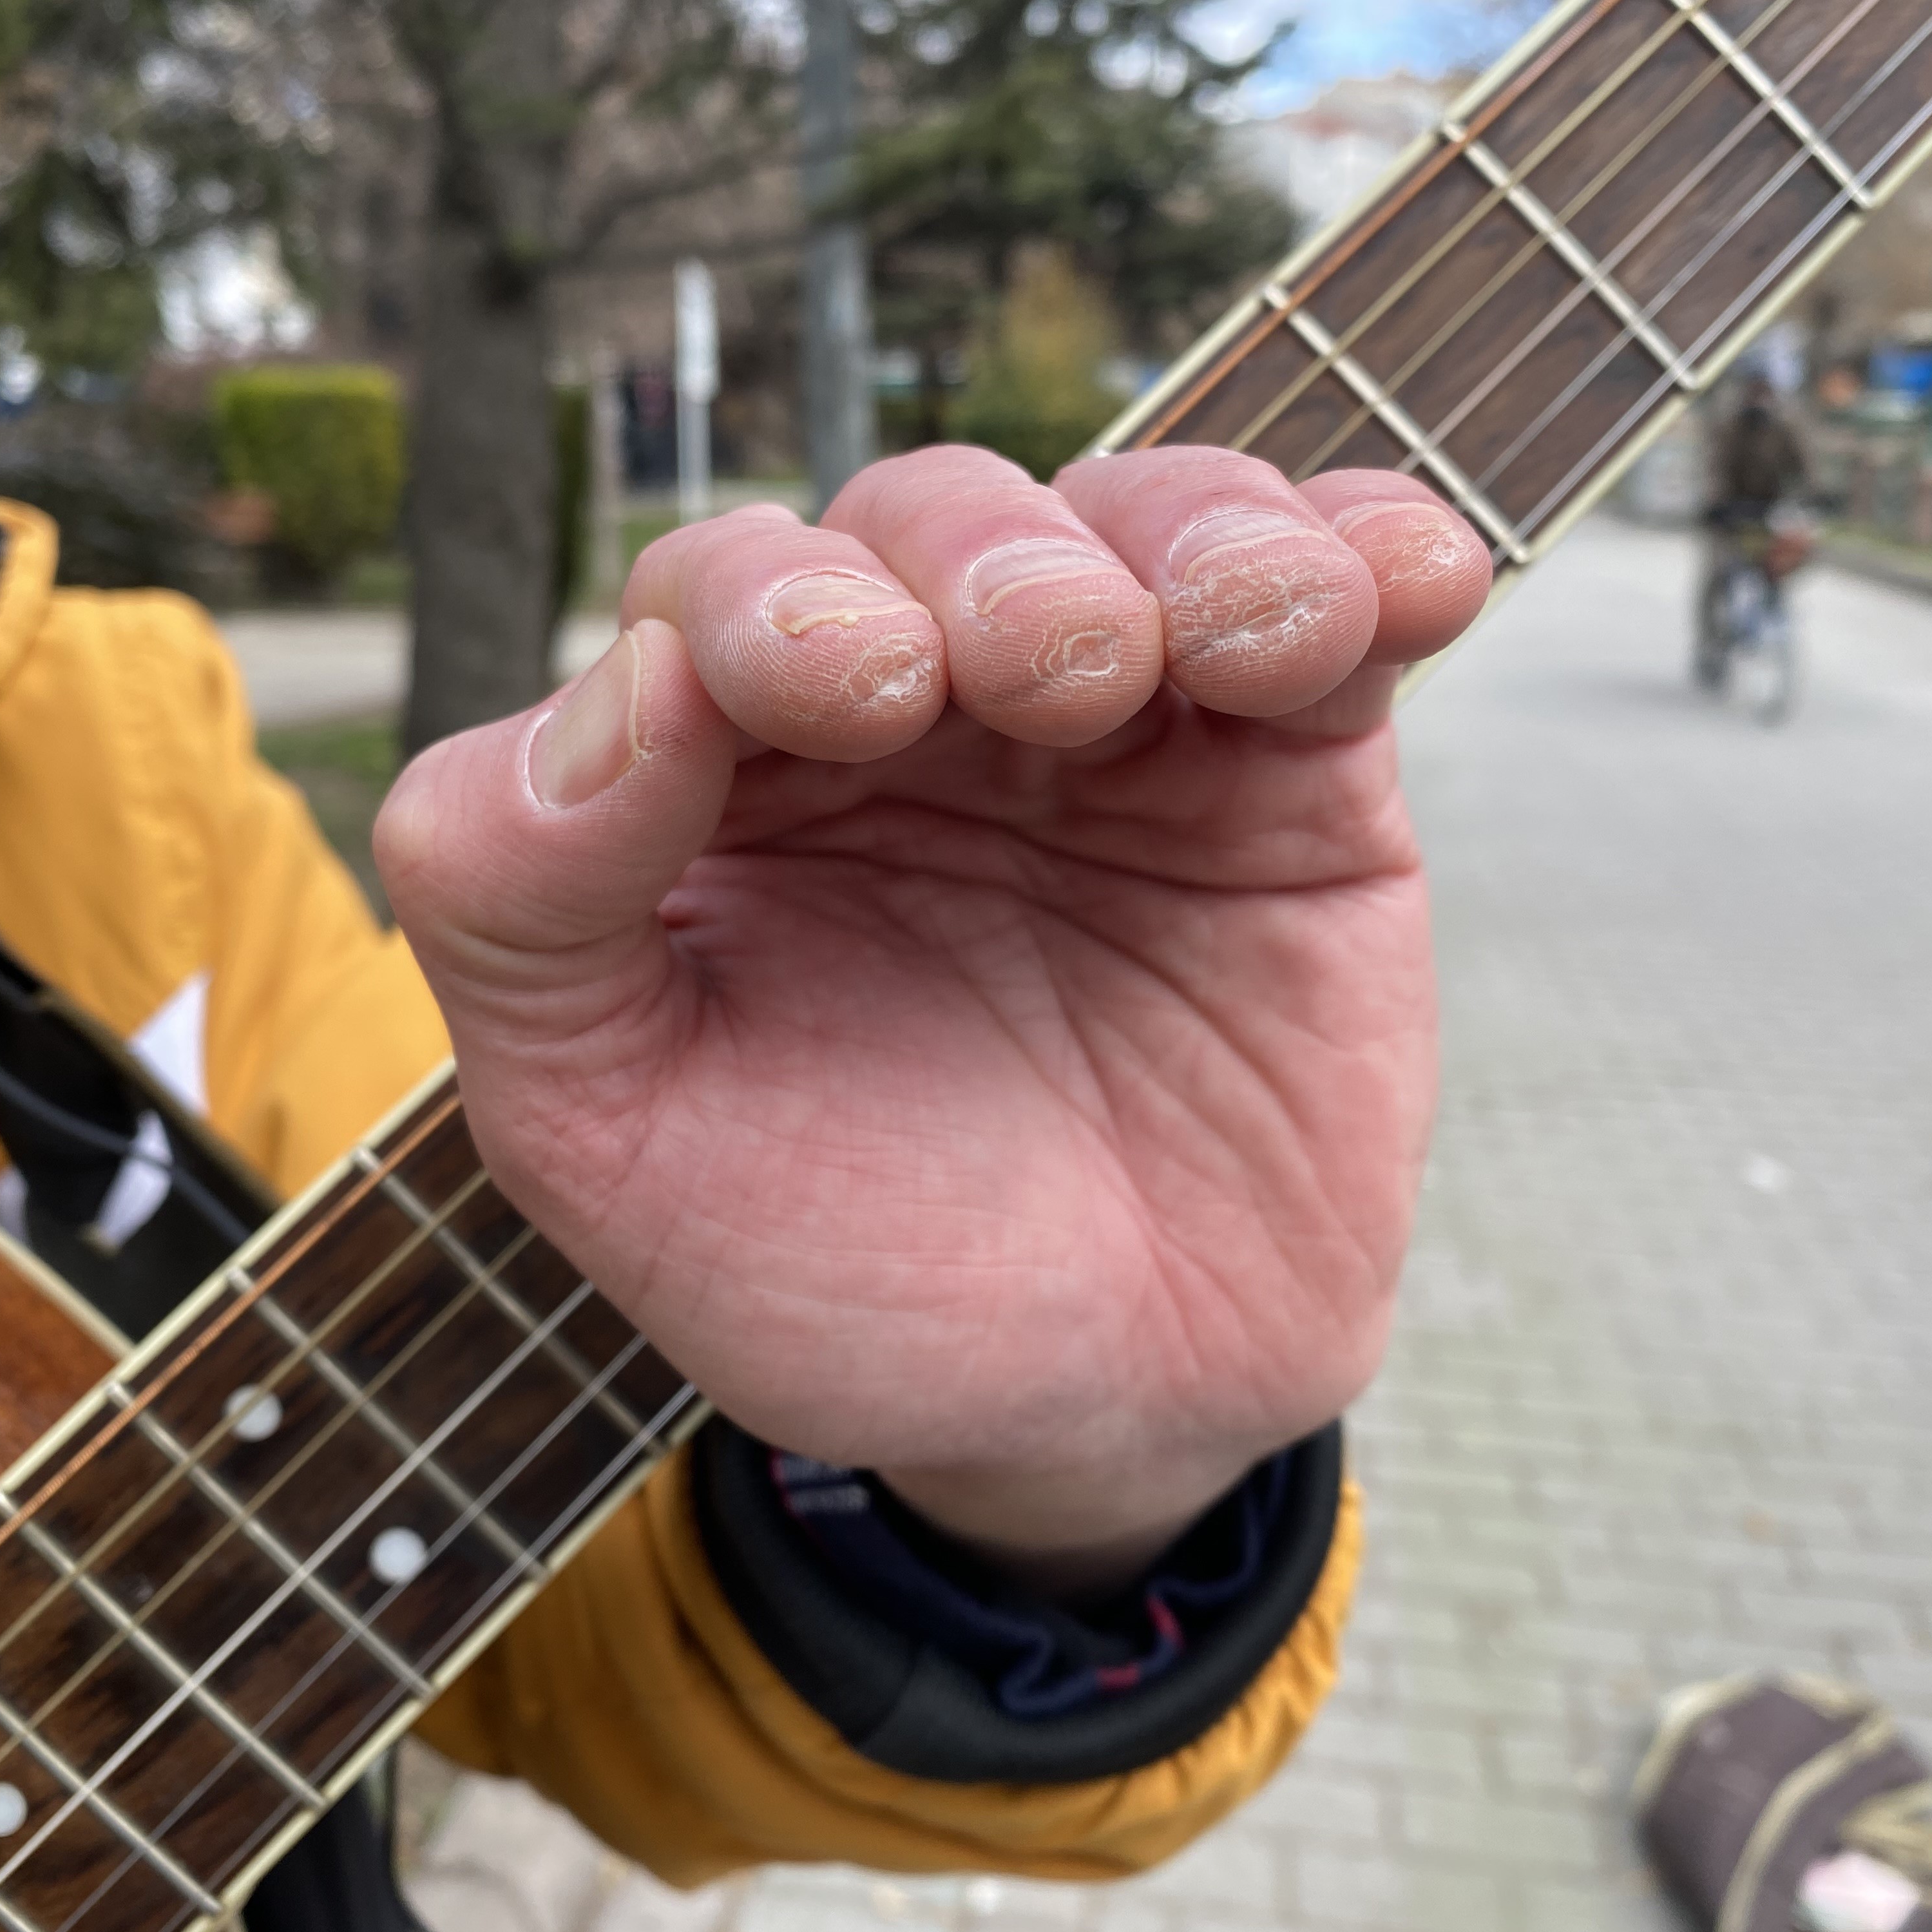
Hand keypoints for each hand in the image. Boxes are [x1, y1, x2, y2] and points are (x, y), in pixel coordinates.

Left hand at [376, 445, 1489, 1595]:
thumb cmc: (833, 1269)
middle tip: (1048, 670)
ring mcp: (1113, 726)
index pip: (721, 596)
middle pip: (932, 523)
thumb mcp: (610, 1136)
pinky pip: (1334, 610)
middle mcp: (912, 716)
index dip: (775, 604)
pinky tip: (1407, 583)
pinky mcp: (1289, 767)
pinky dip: (1370, 560)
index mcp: (724, 776)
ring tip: (1236, 641)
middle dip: (989, 568)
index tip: (852, 690)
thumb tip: (620, 682)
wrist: (1100, 1408)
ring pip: (1140, 525)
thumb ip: (524, 910)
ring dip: (1189, 541)